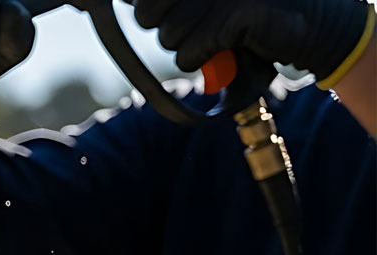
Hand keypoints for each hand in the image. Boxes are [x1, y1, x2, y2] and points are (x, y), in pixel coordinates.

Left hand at [133, 0, 374, 84]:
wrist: (312, 27)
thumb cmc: (249, 15)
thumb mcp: (208, 2)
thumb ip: (171, 1)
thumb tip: (130, 4)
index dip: (146, 7)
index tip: (160, 13)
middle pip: (146, 13)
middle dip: (165, 29)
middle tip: (196, 29)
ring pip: (167, 36)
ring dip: (187, 47)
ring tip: (216, 38)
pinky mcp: (237, 15)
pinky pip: (189, 53)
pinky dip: (202, 60)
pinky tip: (224, 50)